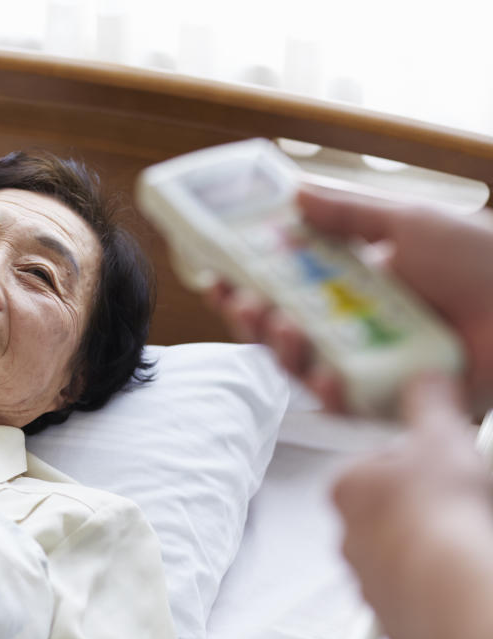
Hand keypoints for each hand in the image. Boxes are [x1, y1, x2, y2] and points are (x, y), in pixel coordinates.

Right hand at [205, 184, 492, 411]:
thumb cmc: (483, 260)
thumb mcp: (407, 221)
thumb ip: (347, 211)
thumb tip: (294, 193)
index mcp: (351, 285)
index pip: (281, 287)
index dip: (243, 283)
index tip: (213, 275)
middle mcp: (352, 327)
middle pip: (280, 331)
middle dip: (251, 319)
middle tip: (241, 301)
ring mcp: (368, 365)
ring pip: (302, 370)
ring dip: (280, 350)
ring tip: (281, 328)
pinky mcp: (390, 401)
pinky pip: (345, 406)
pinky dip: (329, 394)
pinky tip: (327, 377)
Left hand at [334, 375, 492, 638]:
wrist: (446, 576)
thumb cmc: (434, 508)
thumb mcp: (438, 435)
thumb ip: (428, 402)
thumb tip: (426, 379)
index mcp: (347, 486)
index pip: (376, 466)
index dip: (413, 462)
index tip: (439, 465)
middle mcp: (348, 532)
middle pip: (385, 510)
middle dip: (418, 503)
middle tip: (456, 498)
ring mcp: (367, 572)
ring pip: (396, 547)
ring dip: (424, 538)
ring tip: (460, 531)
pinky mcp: (389, 605)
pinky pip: (409, 583)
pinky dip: (429, 573)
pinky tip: (455, 562)